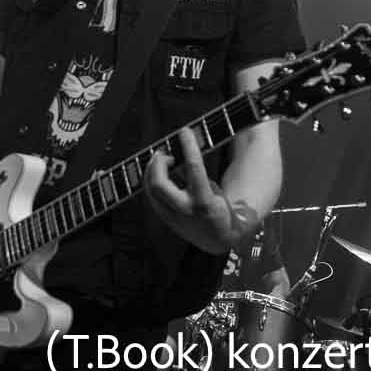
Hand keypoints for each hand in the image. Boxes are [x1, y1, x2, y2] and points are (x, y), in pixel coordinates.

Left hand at [145, 127, 231, 251]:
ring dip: (152, 170)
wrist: (218, 238)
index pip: (193, 168)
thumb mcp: (214, 190)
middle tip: (165, 153)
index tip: (185, 131)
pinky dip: (152, 181)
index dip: (188, 146)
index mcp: (204, 201)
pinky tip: (158, 173)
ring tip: (161, 160)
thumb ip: (195, 173)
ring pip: (151, 189)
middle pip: (159, 183)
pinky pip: (151, 196)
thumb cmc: (219, 209)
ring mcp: (172, 216)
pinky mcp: (165, 219)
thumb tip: (181, 152)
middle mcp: (185, 210)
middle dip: (158, 163)